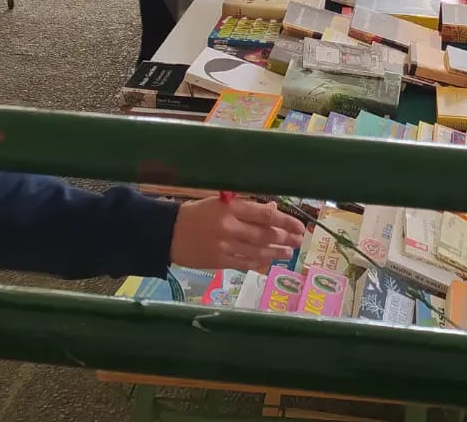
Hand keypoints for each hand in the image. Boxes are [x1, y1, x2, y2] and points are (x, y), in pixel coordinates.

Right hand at [169, 196, 304, 272]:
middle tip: (299, 240)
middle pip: (264, 234)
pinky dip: (258, 263)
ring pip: (257, 251)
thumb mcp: (222, 203)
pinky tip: (269, 262)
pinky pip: (243, 263)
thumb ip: (248, 207)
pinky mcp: (217, 262)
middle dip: (285, 238)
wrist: (168, 232)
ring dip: (276, 253)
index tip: (299, 225)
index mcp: (231, 207)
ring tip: (288, 252)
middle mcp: (229, 227)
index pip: (265, 215)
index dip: (285, 221)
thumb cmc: (197, 213)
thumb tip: (273, 208)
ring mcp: (224, 246)